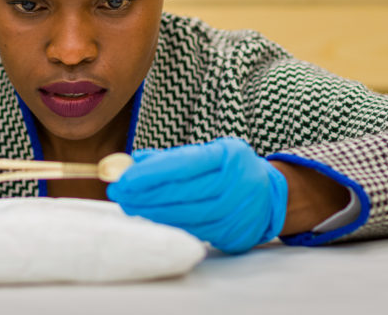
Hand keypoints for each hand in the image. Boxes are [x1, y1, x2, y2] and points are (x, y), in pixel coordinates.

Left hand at [106, 137, 287, 253]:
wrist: (268, 195)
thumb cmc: (228, 169)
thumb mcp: (207, 153)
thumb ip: (171, 158)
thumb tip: (132, 163)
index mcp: (228, 155)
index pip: (183, 165)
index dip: (150, 174)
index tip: (123, 179)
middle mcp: (237, 183)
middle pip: (182, 192)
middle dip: (144, 195)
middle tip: (118, 194)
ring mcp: (238, 211)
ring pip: (186, 215)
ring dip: (152, 212)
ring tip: (129, 205)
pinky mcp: (235, 234)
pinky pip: (194, 230)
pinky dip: (170, 224)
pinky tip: (152, 217)